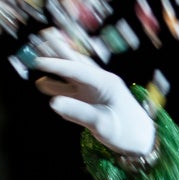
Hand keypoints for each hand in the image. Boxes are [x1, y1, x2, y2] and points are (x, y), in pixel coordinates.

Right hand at [30, 34, 155, 156]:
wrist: (140, 142)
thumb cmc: (126, 132)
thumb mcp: (103, 124)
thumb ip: (79, 112)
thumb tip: (53, 103)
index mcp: (106, 83)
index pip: (77, 70)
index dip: (57, 65)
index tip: (38, 61)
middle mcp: (99, 83)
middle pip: (75, 63)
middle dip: (58, 52)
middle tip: (40, 38)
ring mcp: (94, 92)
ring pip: (71, 75)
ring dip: (55, 66)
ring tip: (37, 56)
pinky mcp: (90, 102)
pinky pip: (70, 90)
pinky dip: (57, 86)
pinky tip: (43, 83)